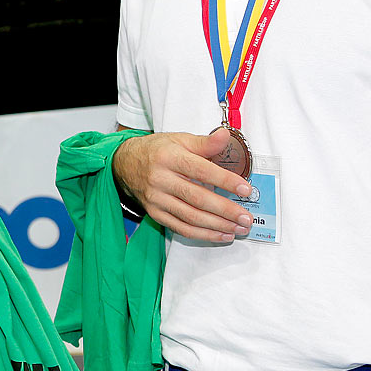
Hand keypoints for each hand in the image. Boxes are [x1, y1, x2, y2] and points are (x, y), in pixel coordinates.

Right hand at [112, 129, 253, 241]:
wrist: (124, 164)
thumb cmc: (157, 151)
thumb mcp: (179, 139)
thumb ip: (205, 142)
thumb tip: (226, 136)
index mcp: (169, 158)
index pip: (201, 171)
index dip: (225, 181)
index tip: (245, 189)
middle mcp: (160, 180)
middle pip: (197, 198)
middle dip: (226, 210)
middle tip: (246, 217)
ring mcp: (156, 199)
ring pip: (191, 217)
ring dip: (218, 225)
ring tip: (239, 228)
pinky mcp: (155, 213)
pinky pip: (181, 228)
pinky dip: (203, 234)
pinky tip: (221, 234)